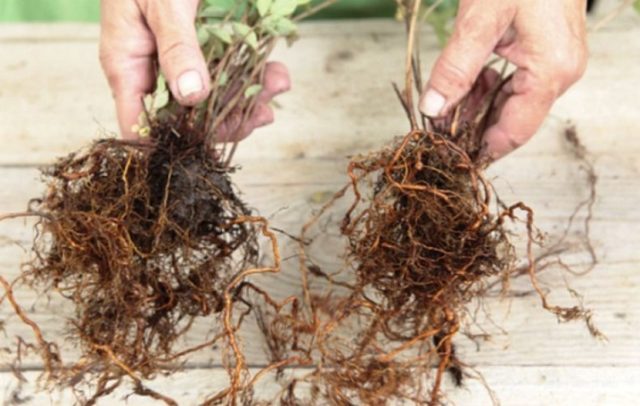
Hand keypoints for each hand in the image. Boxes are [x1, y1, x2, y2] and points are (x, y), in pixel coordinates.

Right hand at [99, 0, 288, 139]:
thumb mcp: (162, 6)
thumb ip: (176, 49)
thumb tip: (193, 97)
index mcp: (128, 66)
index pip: (139, 125)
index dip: (170, 143)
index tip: (209, 145)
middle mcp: (155, 72)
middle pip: (188, 120)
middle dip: (228, 120)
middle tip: (262, 112)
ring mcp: (181, 64)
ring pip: (215, 101)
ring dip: (249, 98)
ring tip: (278, 83)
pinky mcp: (205, 52)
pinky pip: (229, 76)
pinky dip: (253, 77)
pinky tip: (275, 74)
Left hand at [419, 0, 587, 158]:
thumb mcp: (479, 19)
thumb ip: (456, 68)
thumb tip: (433, 109)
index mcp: (551, 71)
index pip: (514, 132)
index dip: (481, 149)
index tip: (451, 159)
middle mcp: (562, 72)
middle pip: (513, 120)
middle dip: (473, 126)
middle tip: (437, 129)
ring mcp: (558, 61)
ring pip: (513, 102)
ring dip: (478, 106)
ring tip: (444, 106)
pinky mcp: (549, 51)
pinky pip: (517, 82)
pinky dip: (489, 86)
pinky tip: (465, 82)